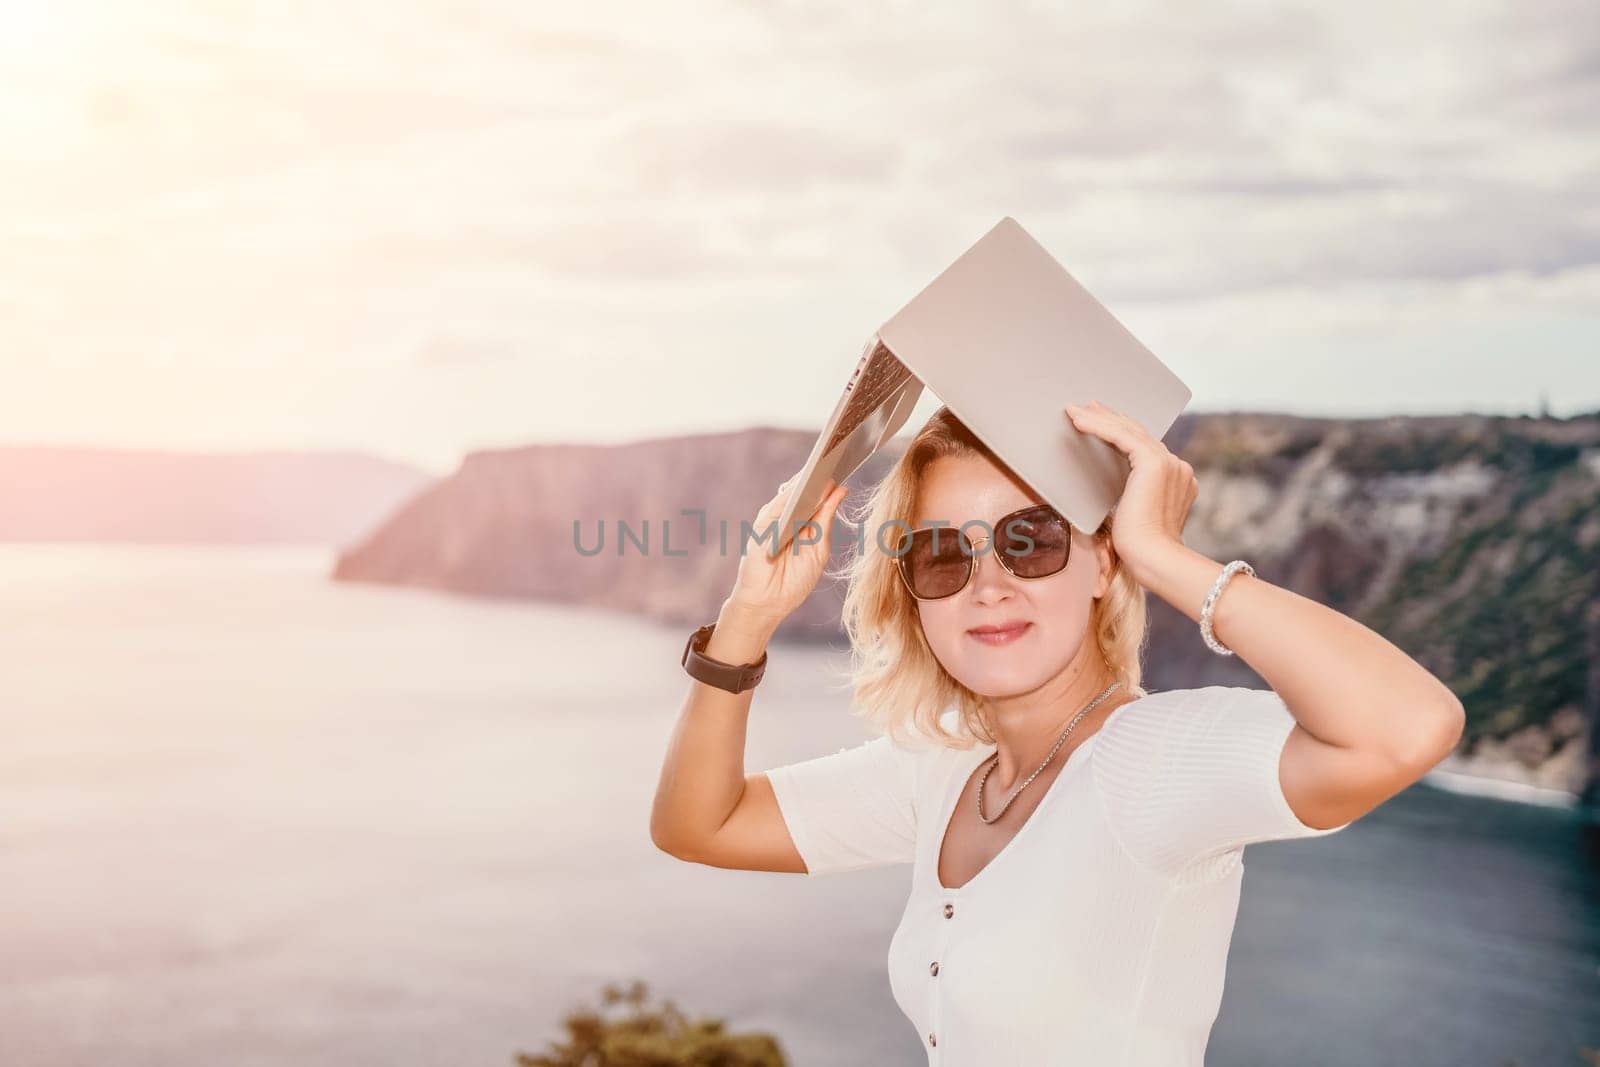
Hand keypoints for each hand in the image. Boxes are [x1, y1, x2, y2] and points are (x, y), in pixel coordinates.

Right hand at [726, 473, 849, 625]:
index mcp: (805, 524)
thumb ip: (826, 520)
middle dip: (818, 476)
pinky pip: (775, 506)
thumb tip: (840, 490)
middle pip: (805, 491)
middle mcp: (789, 518)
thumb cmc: (794, 580)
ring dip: (804, 481)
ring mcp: (774, 520)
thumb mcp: (818, 549)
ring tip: (821, 467)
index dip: (830, 483)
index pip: (818, 497)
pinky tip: (800, 486)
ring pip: (790, 494)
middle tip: (835, 457)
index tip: (845, 464)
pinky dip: (787, 495)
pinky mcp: (761, 527)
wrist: (769, 603)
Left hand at [1064, 399, 1194, 578]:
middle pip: (1140, 434)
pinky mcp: (1154, 462)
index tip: (1103, 422)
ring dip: (1100, 418)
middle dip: (1112, 418)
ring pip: (1130, 431)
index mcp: (1179, 479)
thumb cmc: (1139, 549)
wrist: (1152, 557)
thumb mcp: (1134, 515)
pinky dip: (1098, 426)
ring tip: (1076, 410)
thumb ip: (1133, 497)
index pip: (1148, 448)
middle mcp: (1178, 467)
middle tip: (1088, 407)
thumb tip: (1116, 493)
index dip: (1124, 432)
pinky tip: (1079, 420)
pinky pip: (1121, 436)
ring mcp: (1170, 463)